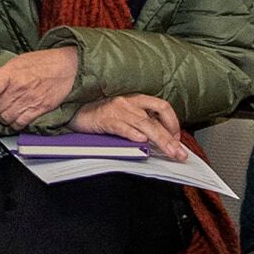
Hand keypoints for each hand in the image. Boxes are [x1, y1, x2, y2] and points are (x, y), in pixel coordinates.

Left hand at [0, 45, 81, 128]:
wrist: (68, 67)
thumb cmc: (43, 62)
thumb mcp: (17, 61)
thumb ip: (2, 74)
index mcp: (9, 74)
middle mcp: (17, 88)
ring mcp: (28, 100)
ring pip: (4, 118)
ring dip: (2, 118)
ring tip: (4, 114)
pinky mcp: (38, 110)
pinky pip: (19, 124)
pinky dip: (14, 124)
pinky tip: (15, 119)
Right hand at [71, 93, 187, 156]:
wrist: (73, 110)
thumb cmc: (99, 114)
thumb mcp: (124, 114)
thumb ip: (139, 123)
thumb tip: (158, 139)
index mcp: (136, 100)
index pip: (162, 107)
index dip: (173, 122)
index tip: (177, 139)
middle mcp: (129, 103)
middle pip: (156, 118)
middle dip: (171, 137)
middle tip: (180, 153)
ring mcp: (117, 110)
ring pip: (145, 124)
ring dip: (160, 140)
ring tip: (170, 152)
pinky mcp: (105, 119)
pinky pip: (122, 127)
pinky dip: (133, 134)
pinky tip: (142, 142)